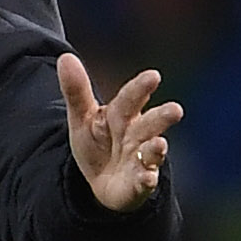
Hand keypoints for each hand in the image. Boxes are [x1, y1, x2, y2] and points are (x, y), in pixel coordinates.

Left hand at [58, 52, 183, 209]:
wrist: (101, 181)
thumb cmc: (97, 143)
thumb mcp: (81, 118)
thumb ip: (76, 91)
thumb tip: (65, 57)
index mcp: (121, 114)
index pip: (131, 98)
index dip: (141, 88)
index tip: (153, 76)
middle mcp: (136, 134)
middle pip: (150, 124)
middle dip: (162, 117)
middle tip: (176, 110)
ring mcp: (141, 159)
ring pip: (152, 151)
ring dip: (157, 149)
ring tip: (160, 144)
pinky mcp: (139, 183)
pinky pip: (145, 181)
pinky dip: (146, 180)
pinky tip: (148, 178)